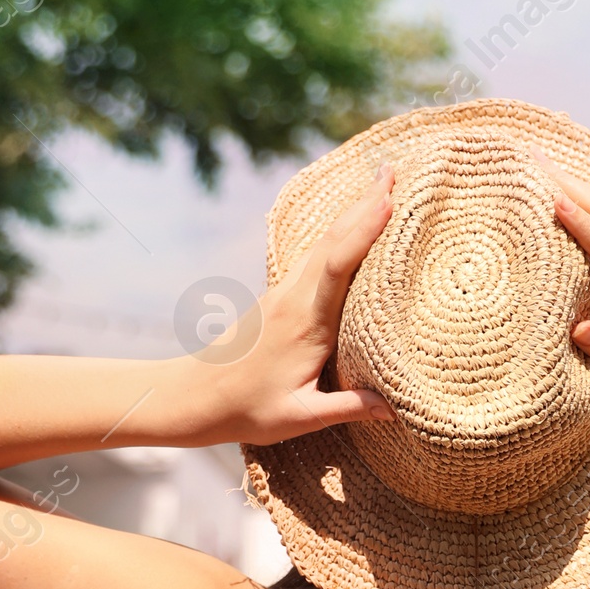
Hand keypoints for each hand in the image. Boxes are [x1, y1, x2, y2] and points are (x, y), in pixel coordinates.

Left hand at [220, 168, 396, 444]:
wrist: (192, 397)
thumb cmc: (245, 410)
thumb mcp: (299, 418)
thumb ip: (348, 408)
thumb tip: (397, 407)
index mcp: (304, 324)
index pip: (336, 267)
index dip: (363, 232)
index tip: (389, 201)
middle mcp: (293, 299)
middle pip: (332, 240)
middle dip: (364, 204)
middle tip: (394, 170)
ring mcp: (283, 294)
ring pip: (322, 243)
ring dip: (351, 213)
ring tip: (381, 187)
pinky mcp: (278, 298)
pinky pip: (314, 256)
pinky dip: (338, 235)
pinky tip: (349, 228)